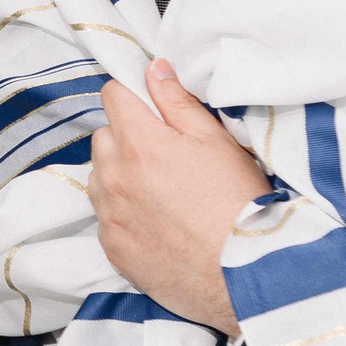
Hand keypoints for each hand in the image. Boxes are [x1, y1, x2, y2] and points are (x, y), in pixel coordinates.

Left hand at [87, 59, 266, 334]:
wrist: (245, 277)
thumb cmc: (239, 204)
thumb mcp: (217, 141)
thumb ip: (178, 101)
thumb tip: (153, 69)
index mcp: (139, 142)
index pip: (113, 95)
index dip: (134, 96)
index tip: (152, 108)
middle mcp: (113, 175)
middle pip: (104, 137)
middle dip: (128, 138)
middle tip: (167, 156)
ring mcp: (108, 214)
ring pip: (100, 177)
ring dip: (121, 176)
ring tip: (164, 193)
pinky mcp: (111, 247)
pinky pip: (105, 216)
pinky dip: (123, 214)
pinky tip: (158, 223)